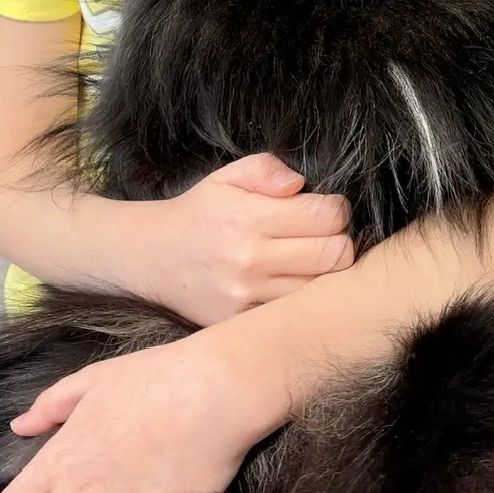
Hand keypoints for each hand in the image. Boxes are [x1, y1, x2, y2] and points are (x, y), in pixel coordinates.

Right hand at [143, 152, 355, 323]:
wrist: (152, 257)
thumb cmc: (201, 212)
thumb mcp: (228, 176)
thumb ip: (267, 170)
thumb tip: (299, 185)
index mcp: (250, 218)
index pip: (327, 217)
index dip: (338, 209)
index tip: (329, 208)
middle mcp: (250, 260)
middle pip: (335, 256)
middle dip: (341, 240)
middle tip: (327, 235)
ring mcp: (247, 297)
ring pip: (319, 290)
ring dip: (325, 274)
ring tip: (310, 260)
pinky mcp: (241, 322)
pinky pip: (291, 314)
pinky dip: (300, 300)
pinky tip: (291, 283)